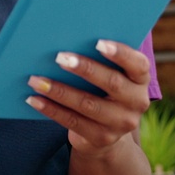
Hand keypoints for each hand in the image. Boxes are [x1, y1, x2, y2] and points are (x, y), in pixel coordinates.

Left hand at [26, 40, 150, 157]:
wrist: (105, 132)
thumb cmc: (102, 90)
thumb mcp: (110, 75)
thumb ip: (100, 58)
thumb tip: (67, 36)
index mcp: (141, 80)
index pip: (138, 64)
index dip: (120, 53)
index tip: (98, 42)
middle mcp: (137, 102)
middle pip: (112, 83)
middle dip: (85, 69)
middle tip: (59, 57)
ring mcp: (120, 123)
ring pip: (87, 104)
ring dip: (59, 90)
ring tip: (35, 79)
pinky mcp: (101, 138)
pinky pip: (72, 122)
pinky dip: (51, 109)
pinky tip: (34, 99)